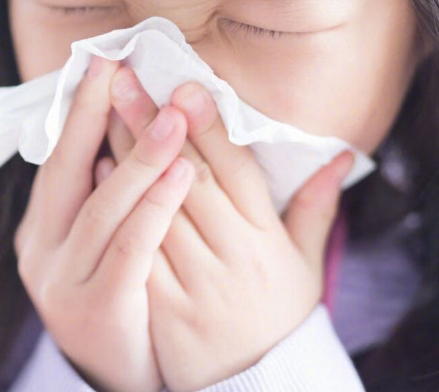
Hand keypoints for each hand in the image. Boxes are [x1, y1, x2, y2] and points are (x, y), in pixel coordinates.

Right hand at [13, 56, 196, 391]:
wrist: (123, 381)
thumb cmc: (121, 302)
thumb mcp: (102, 247)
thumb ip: (105, 194)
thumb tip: (124, 132)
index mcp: (40, 229)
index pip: (58, 159)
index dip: (79, 111)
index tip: (102, 61)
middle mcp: (40, 250)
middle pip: (67, 172)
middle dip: (93, 116)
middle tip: (120, 66)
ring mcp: (62, 281)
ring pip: (102, 208)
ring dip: (137, 156)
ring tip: (171, 115)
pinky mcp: (95, 308)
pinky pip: (129, 247)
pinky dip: (154, 206)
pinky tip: (182, 173)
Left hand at [105, 67, 354, 391]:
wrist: (251, 388)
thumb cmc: (275, 317)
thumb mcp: (304, 267)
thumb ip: (315, 208)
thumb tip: (341, 154)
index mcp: (267, 241)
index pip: (236, 171)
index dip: (209, 125)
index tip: (183, 84)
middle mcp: (233, 258)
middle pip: (189, 179)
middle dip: (155, 124)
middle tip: (126, 78)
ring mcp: (196, 284)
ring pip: (158, 208)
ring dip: (128, 155)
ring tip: (103, 109)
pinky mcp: (162, 307)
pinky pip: (136, 248)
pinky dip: (117, 207)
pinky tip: (97, 170)